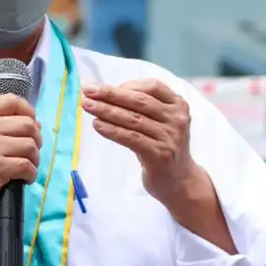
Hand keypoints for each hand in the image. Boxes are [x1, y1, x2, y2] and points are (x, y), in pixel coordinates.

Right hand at [0, 94, 41, 221]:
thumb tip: (34, 124)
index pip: (11, 100)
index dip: (28, 111)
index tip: (31, 125)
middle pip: (27, 124)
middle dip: (36, 140)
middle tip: (31, 152)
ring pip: (30, 145)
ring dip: (35, 159)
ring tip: (27, 167)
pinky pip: (26, 165)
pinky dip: (31, 174)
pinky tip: (24, 178)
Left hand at [81, 79, 195, 201]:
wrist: (178, 180)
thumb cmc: (161, 145)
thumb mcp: (159, 121)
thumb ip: (141, 106)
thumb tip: (105, 92)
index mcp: (178, 105)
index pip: (152, 86)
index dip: (127, 85)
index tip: (103, 87)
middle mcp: (177, 119)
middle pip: (139, 101)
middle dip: (110, 94)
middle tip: (87, 90)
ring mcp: (170, 137)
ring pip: (133, 119)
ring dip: (106, 110)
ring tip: (87, 105)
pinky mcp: (160, 155)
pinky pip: (131, 138)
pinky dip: (112, 130)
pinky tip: (97, 124)